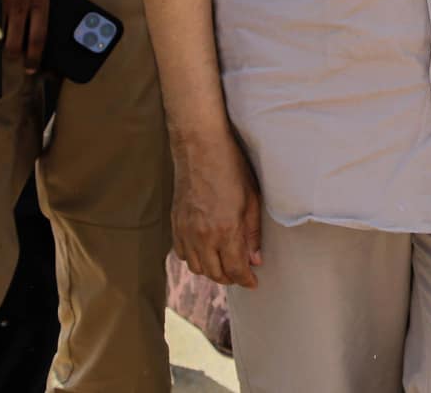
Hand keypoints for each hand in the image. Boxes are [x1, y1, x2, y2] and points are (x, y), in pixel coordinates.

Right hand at [170, 129, 262, 287]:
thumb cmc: (232, 169)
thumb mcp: (252, 199)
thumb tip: (255, 259)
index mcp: (225, 230)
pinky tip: (206, 253)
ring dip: (212, 271)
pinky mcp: (175, 225)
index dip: (246, 280)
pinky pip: (182, 254)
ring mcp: (185, 231)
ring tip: (226, 266)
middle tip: (242, 275)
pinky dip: (195, 259)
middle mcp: (202, 236)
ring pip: (197, 267)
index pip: (235, 269)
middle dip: (230, 278)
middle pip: (215, 273)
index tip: (254, 282)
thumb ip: (252, 233)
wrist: (200, 149)